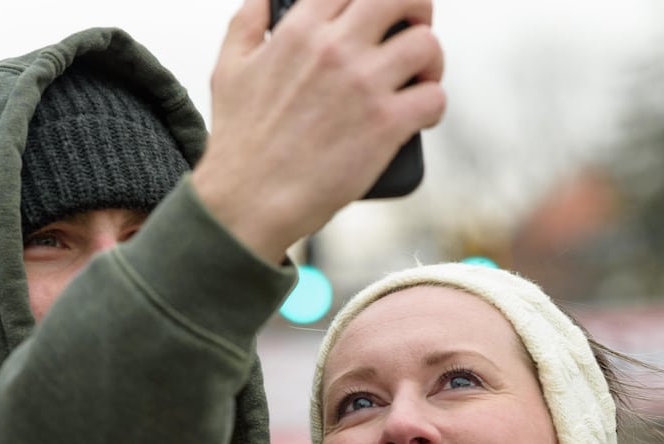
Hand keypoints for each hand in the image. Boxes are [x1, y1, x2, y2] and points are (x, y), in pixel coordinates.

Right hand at [192, 0, 445, 262]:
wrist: (248, 203)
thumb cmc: (240, 143)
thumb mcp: (228, 68)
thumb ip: (247, 21)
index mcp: (300, 29)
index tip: (381, 13)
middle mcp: (336, 49)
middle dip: (418, 8)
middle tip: (415, 30)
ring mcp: (364, 86)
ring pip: (427, 45)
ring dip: (431, 61)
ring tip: (420, 79)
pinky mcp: (386, 125)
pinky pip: (435, 98)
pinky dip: (433, 106)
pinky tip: (419, 116)